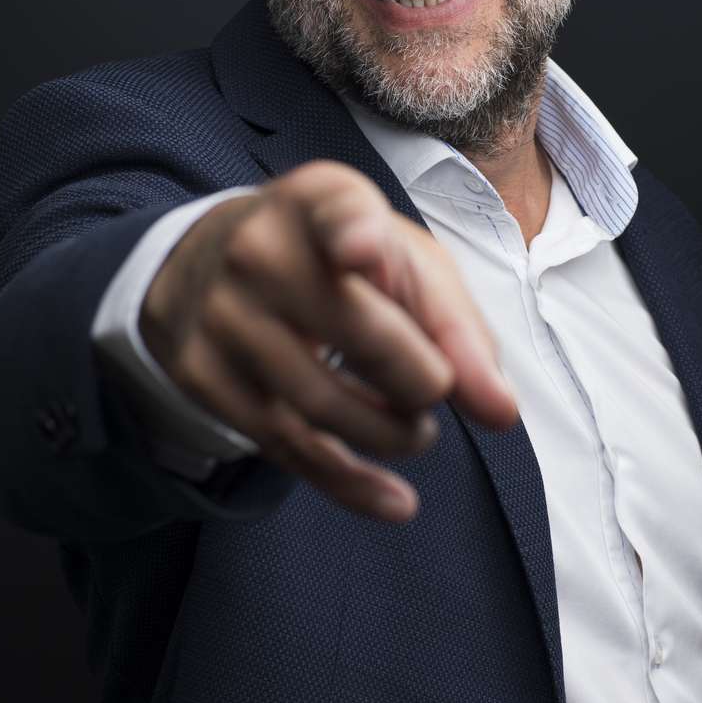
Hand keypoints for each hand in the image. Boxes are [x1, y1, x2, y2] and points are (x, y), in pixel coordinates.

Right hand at [140, 162, 517, 521]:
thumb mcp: (401, 264)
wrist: (208, 263)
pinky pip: (286, 447)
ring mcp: (223, 316)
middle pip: (359, 334)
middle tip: (436, 390)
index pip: (336, 212)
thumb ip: (457, 328)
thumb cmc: (331, 259)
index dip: (352, 232)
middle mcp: (260, 252)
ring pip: (322, 404)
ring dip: (392, 434)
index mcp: (320, 202)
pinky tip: (394, 500)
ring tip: (415, 428)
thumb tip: (499, 411)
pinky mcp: (202, 376)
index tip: (361, 249)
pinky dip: (350, 484)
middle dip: (422, 381)